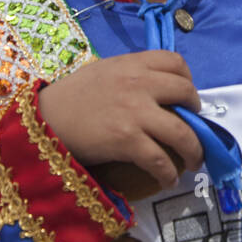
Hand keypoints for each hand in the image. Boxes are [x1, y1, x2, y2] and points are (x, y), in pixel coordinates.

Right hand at [38, 51, 202, 191]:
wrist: (45, 118)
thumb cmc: (71, 96)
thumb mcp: (103, 71)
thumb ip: (131, 75)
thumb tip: (157, 91)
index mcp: (132, 64)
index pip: (175, 62)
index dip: (189, 80)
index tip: (187, 97)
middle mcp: (138, 83)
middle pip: (186, 94)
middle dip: (197, 114)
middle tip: (193, 128)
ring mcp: (135, 112)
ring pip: (182, 132)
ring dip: (194, 150)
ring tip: (193, 161)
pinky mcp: (126, 140)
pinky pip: (159, 160)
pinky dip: (168, 173)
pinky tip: (167, 180)